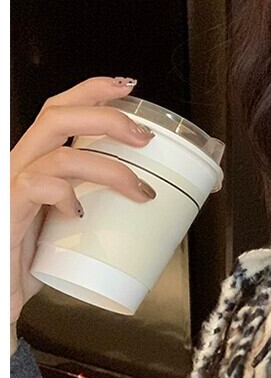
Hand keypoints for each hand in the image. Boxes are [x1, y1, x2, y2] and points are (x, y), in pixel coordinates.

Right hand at [10, 76, 156, 326]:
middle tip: (144, 136)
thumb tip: (148, 198)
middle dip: (106, 117)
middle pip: (56, 115)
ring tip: (139, 189)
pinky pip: (40, 188)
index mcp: (36, 159)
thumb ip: (96, 201)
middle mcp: (20, 164)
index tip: (130, 87)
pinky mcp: (9, 209)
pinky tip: (79, 213)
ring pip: (61, 155)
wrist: (0, 290)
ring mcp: (11, 184)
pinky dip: (67, 196)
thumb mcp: (69, 221)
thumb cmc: (30, 258)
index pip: (59, 109)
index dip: (92, 90)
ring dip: (109, 168)